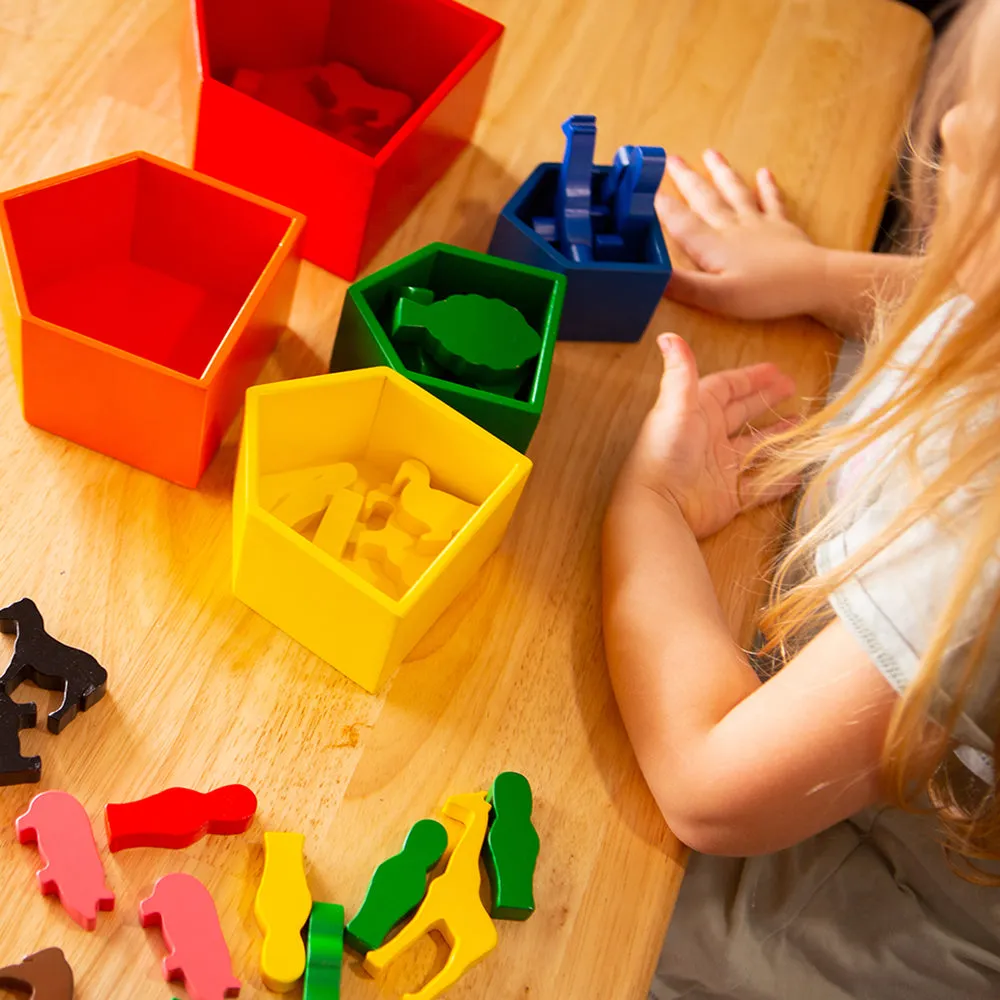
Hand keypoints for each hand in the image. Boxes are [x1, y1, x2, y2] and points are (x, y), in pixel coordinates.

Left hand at [620, 334, 798, 538]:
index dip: (750, 378)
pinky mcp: (730, 496)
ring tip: (803, 425)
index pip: (726, 388)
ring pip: (756, 447)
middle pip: (742, 413)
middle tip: (793, 389)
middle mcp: (709, 438)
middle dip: (765, 400)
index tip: (775, 370)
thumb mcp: (675, 407)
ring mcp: (721, 467)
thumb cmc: (664, 454)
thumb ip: (680, 371)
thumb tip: (667, 336)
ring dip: (778, 436)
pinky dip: (779, 479)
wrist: (659, 506)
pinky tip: (799, 471)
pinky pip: (761, 485)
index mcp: (696, 413)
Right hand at [657, 150, 828, 319]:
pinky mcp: (782, 227)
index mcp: (713, 245)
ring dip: (721, 173)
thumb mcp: (717, 298)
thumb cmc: (764, 293)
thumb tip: (649, 274)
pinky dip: (767, 186)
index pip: (682, 223)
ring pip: (735, 192)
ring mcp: (759, 224)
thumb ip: (683, 285)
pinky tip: (763, 173)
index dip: (663, 207)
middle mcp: (732, 227)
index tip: (647, 190)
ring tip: (710, 153)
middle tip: (670, 158)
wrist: (814, 282)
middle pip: (705, 199)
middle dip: (687, 179)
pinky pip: (772, 201)